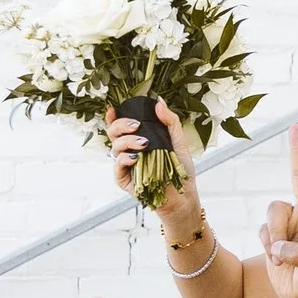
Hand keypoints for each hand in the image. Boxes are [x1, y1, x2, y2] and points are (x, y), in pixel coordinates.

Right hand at [110, 99, 209, 242]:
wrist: (184, 194)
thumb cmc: (180, 170)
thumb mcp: (178, 141)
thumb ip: (170, 121)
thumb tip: (159, 102)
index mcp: (139, 140)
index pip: (121, 126)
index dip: (113, 116)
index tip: (114, 108)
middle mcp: (129, 150)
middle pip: (113, 133)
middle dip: (121, 125)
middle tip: (137, 125)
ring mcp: (125, 165)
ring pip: (115, 148)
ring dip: (127, 141)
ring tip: (144, 143)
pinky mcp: (124, 179)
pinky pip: (117, 166)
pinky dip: (125, 159)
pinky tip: (136, 157)